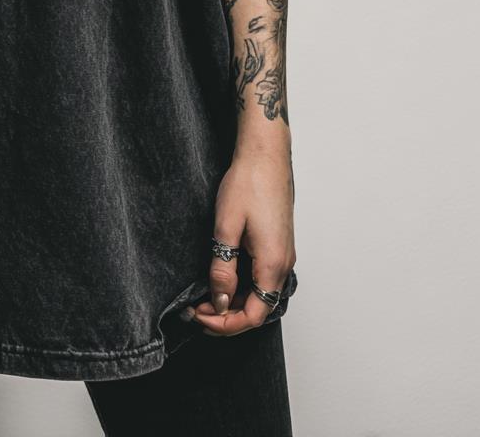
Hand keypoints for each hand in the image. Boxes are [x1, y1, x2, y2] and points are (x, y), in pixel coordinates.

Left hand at [189, 146, 295, 336]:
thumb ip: (223, 268)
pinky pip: (262, 278)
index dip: (225, 324)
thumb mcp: (226, 227)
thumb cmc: (248, 183)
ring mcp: (283, 254)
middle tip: (195, 309)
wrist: (265, 155)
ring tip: (204, 296)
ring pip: (260, 294)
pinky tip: (222, 278)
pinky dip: (243, 286)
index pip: (253, 315)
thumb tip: (220, 301)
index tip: (199, 316)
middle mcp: (284, 264)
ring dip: (234, 301)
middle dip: (226, 316)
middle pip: (258, 309)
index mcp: (273, 264)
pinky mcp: (278, 245)